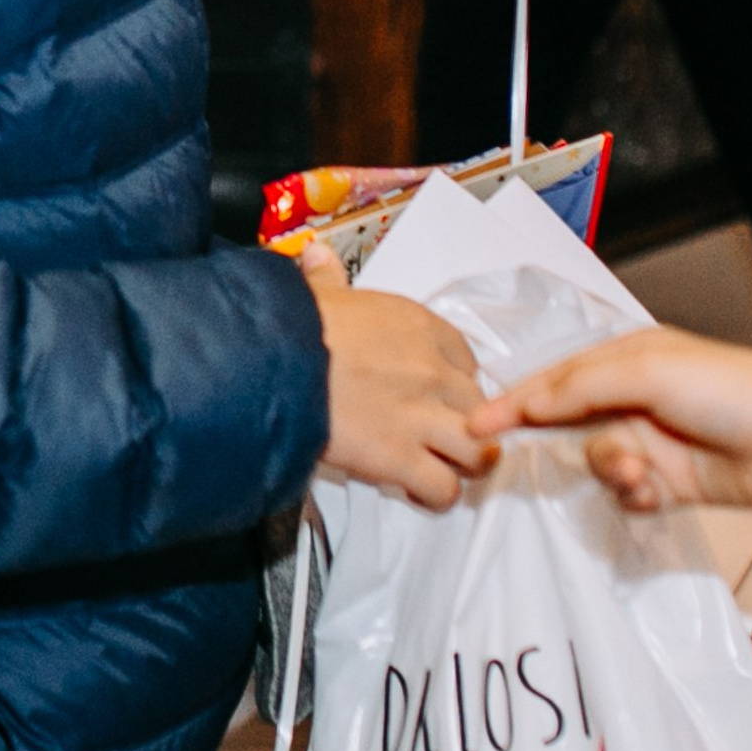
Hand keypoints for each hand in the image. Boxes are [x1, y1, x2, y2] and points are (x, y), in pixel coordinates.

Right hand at [300, 241, 496, 510]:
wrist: (270, 360)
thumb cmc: (292, 324)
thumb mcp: (317, 293)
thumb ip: (329, 277)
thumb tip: (318, 255)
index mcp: (419, 327)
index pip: (466, 360)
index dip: (453, 381)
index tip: (434, 392)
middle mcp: (433, 372)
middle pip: (481, 408)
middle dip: (467, 426)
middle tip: (441, 436)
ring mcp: (422, 418)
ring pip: (479, 453)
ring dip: (464, 464)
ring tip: (441, 468)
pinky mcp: (401, 459)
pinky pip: (444, 489)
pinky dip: (434, 495)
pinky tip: (414, 489)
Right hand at [467, 326, 751, 535]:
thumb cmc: (738, 391)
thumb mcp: (649, 371)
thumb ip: (581, 386)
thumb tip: (529, 400)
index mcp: (629, 357)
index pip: (556, 377)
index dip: (515, 400)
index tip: (477, 423)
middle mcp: (637, 398)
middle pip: (571, 423)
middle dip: (560, 442)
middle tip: (530, 459)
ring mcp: (655, 442)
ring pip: (598, 462)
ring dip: (609, 471)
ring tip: (638, 475)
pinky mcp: (673, 485)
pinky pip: (628, 494)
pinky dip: (632, 496)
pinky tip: (651, 493)